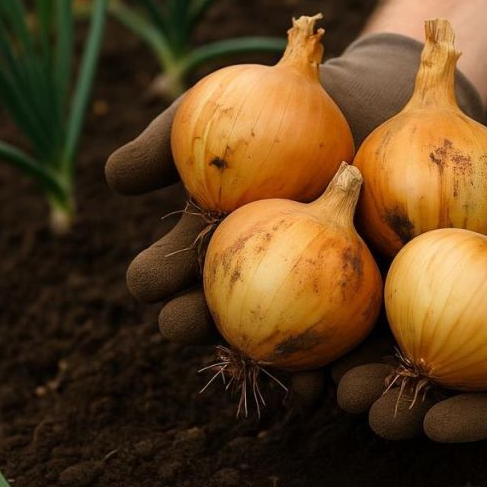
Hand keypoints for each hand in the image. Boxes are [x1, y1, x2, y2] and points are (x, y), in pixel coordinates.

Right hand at [104, 33, 483, 402]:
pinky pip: (346, 349)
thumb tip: (114, 182)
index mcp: (206, 245)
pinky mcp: (357, 306)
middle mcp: (245, 282)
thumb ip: (169, 142)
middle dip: (198, 328)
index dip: (154, 279)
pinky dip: (344, 372)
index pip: (164, 273)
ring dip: (278, 377)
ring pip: (278, 352)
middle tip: (198, 323)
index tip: (155, 278)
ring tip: (289, 383)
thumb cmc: (292, 108)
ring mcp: (300, 299)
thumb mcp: (224, 110)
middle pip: (210, 319)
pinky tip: (346, 382)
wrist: (372, 103)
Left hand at [337, 87, 486, 439]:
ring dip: (381, 362)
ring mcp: (481, 296)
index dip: (475, 418)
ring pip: (425, 337)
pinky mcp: (457, 259)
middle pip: (458, 379)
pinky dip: (381, 301)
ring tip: (334, 379)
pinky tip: (342, 309)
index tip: (431, 427)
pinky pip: (415, 284)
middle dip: (409, 401)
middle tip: (364, 410)